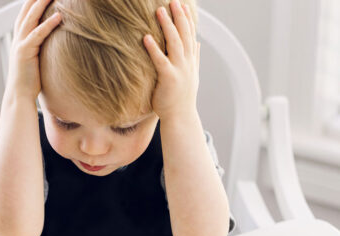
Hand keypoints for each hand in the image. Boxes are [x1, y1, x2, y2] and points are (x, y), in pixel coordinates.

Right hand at [5, 0, 61, 100]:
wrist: (19, 96)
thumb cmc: (30, 82)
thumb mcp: (36, 60)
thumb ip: (41, 49)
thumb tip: (55, 45)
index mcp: (21, 39)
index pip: (26, 14)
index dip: (33, 1)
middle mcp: (18, 38)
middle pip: (26, 10)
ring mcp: (20, 44)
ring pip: (31, 18)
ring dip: (42, 3)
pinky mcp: (25, 52)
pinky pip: (38, 34)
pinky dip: (48, 24)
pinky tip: (59, 16)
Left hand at [143, 0, 199, 119]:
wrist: (180, 117)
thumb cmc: (180, 98)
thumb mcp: (190, 75)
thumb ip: (193, 58)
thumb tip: (196, 43)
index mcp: (190, 61)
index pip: (190, 35)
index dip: (186, 19)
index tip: (181, 5)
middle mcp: (187, 63)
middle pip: (184, 34)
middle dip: (178, 16)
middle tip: (172, 0)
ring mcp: (180, 70)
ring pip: (175, 43)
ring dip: (167, 26)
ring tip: (159, 10)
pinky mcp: (169, 79)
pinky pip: (160, 61)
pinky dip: (154, 49)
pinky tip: (145, 38)